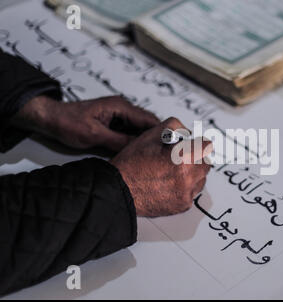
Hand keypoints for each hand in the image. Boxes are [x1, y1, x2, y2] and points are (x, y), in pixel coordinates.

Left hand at [10, 95, 159, 150]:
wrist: (51, 118)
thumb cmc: (68, 122)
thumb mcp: (94, 135)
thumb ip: (118, 141)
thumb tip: (139, 149)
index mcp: (120, 106)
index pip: (149, 119)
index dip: (162, 132)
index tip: (172, 145)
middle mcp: (122, 109)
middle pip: (148, 124)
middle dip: (157, 138)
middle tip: (165, 154)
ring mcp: (119, 116)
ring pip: (140, 129)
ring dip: (146, 141)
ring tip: (154, 155)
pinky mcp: (114, 123)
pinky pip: (131, 132)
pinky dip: (136, 141)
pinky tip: (138, 152)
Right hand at [110, 117, 212, 216]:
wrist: (117, 191)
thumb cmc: (131, 164)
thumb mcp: (150, 135)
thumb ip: (174, 127)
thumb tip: (188, 132)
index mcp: (183, 158)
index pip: (207, 146)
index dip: (197, 143)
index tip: (192, 144)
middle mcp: (188, 178)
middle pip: (206, 163)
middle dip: (196, 158)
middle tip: (180, 157)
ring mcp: (186, 194)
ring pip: (201, 179)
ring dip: (192, 173)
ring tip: (172, 171)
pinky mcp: (182, 206)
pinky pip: (192, 193)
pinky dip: (185, 187)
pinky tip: (169, 183)